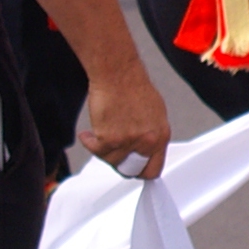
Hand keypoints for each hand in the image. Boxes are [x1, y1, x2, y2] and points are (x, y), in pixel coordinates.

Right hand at [77, 64, 170, 178]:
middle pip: (131, 170)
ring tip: (99, 137)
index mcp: (161, 136)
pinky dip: (88, 143)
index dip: (141, 173)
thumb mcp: (155, 114)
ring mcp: (128, 142)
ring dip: (102, 151)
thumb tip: (145, 151)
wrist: (118, 75)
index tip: (134, 173)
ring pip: (111, 161)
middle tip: (113, 157)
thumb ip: (151, 136)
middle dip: (121, 166)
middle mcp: (146, 141)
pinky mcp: (108, 138)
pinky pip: (95, 151)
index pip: (153, 169)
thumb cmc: (134, 87)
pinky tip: (87, 135)